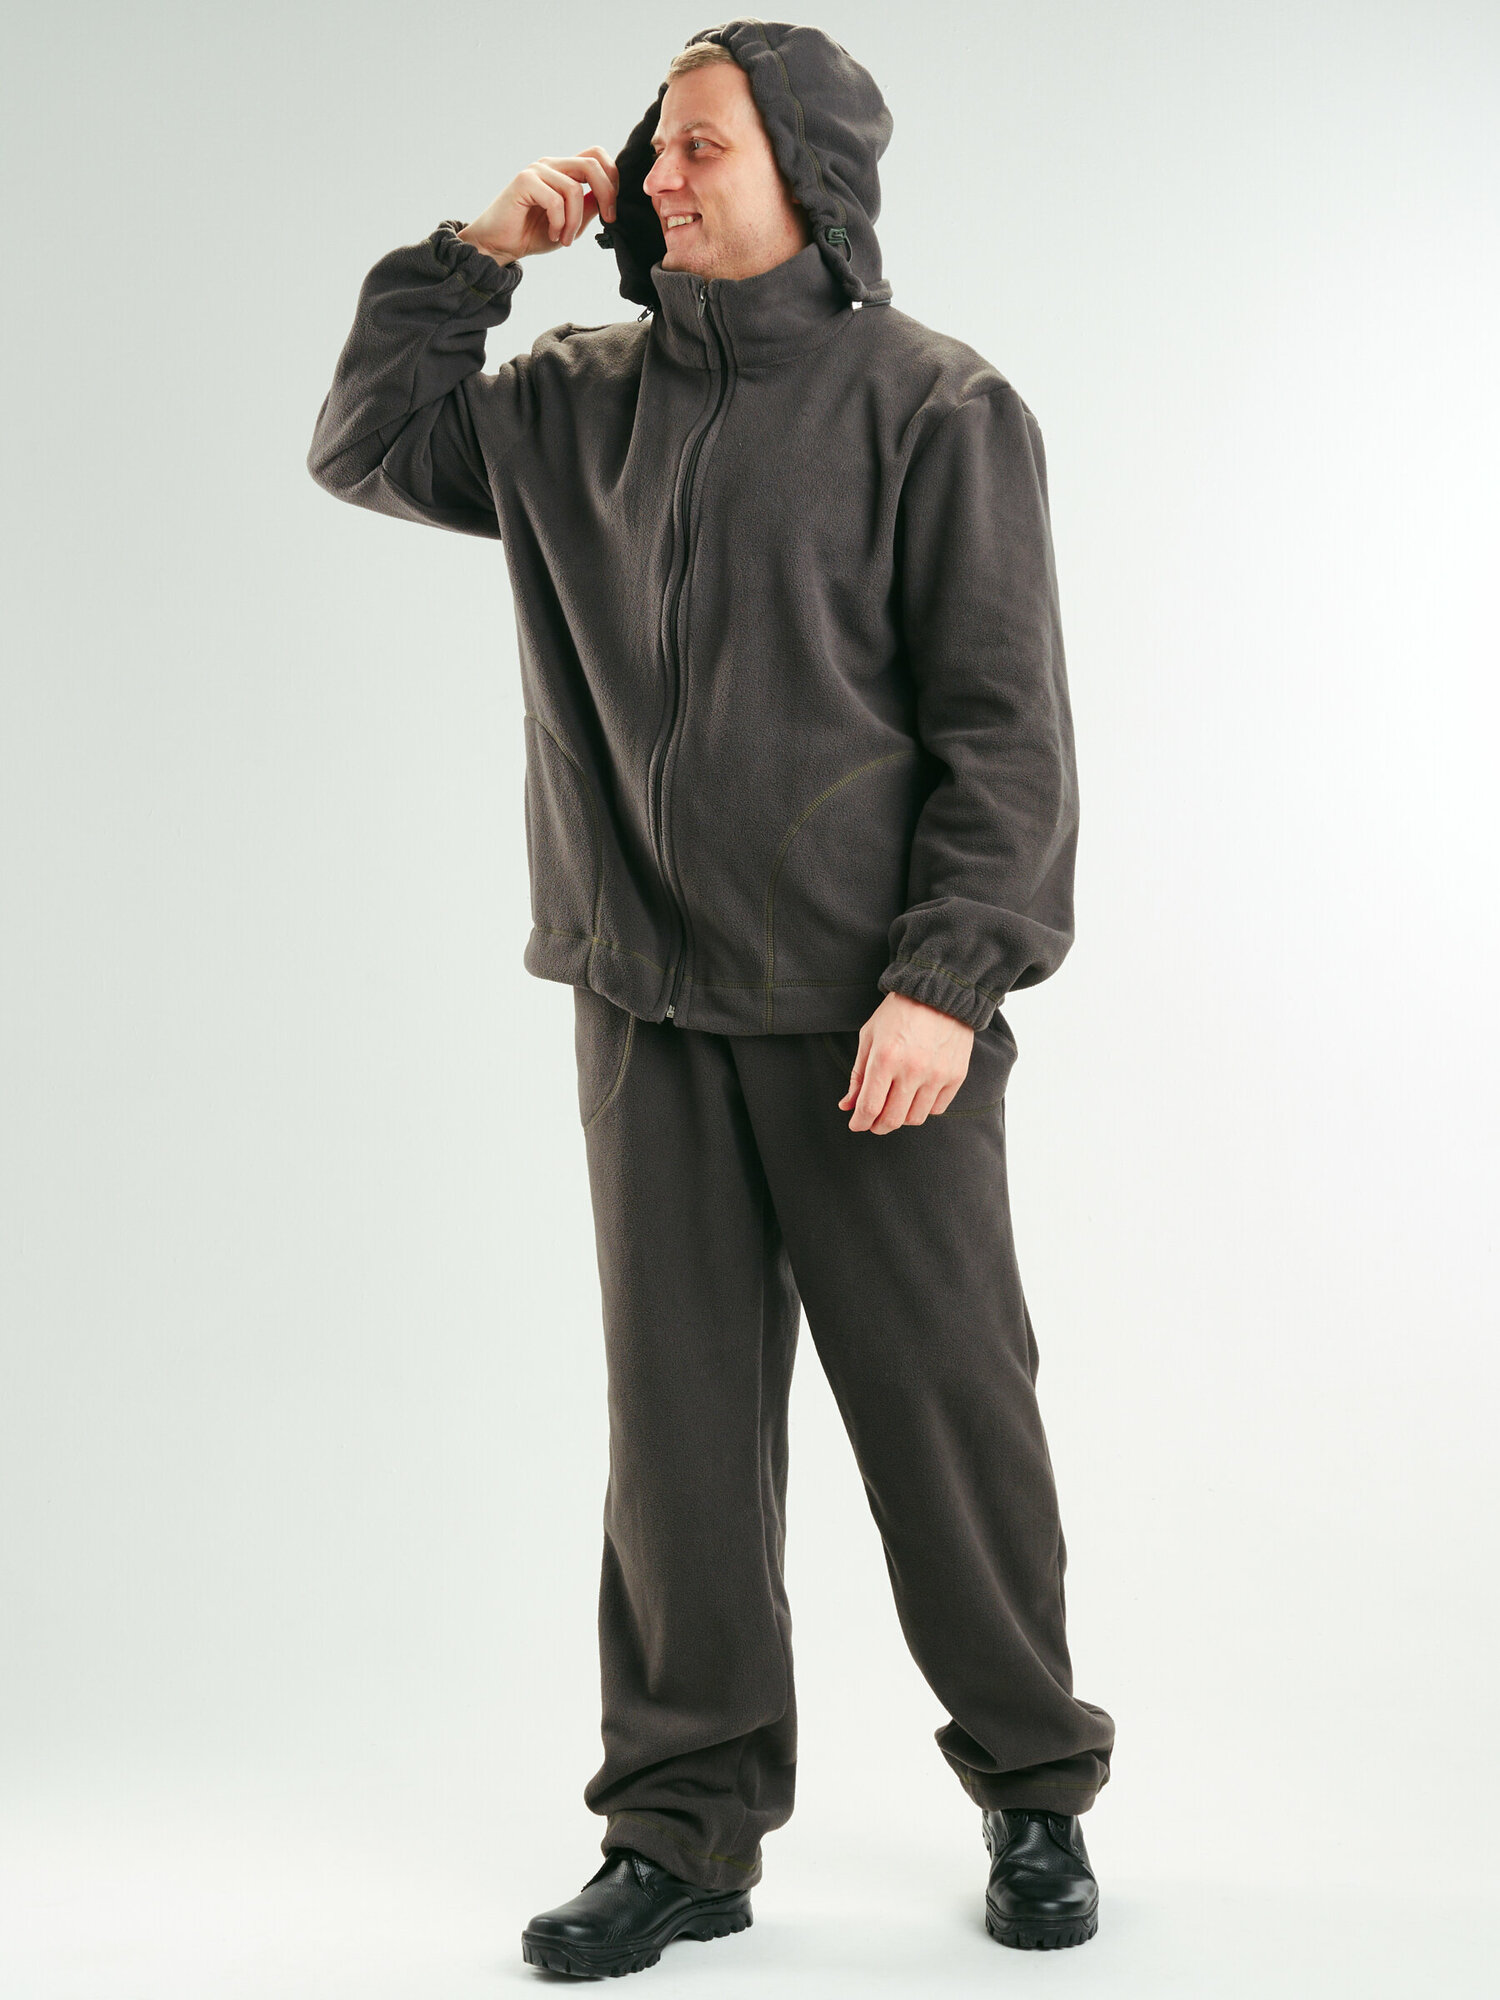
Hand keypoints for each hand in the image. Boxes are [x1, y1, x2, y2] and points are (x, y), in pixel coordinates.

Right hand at [457, 147, 618, 264]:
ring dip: (575, 221)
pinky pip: (555, 201)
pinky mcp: (524, 181)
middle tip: (607, 220)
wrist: (499, 245)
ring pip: (574, 189)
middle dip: (607, 194)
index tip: (612, 209)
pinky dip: (559, 223)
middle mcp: (551, 165)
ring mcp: (537, 170)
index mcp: (563, 171)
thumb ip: (589, 207)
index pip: (596, 156)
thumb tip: (610, 198)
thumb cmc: (532, 234)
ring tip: (566, 239)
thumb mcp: (571, 223)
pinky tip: (552, 234)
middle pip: (591, 164)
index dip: (612, 177)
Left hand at [839, 993, 974, 1133]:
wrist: (939, 993)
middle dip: (877, 1126)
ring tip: (895, 1105)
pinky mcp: (956, 1076)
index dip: (859, 1122)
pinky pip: (937, 1108)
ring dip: (901, 1118)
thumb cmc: (899, 1013)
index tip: (856, 1124)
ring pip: (915, 1118)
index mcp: (885, 1058)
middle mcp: (912, 1070)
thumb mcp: (870, 1037)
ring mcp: (937, 1075)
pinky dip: (923, 1108)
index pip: (869, 1107)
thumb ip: (858, 1074)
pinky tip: (916, 1095)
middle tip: (873, 1122)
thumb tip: (848, 1105)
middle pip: (892, 1119)